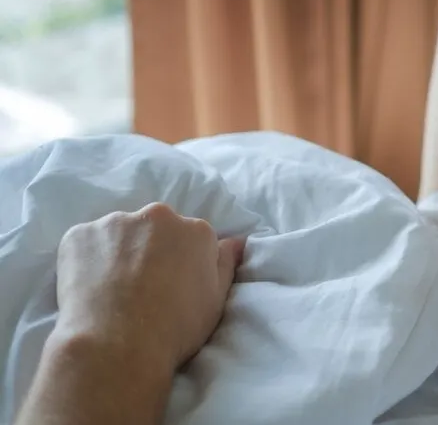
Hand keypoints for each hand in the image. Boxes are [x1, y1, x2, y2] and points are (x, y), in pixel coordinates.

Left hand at [54, 203, 244, 370]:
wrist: (116, 346)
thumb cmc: (175, 327)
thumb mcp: (216, 300)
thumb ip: (225, 264)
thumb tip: (235, 241)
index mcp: (196, 231)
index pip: (192, 239)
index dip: (182, 264)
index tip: (173, 286)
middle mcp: (158, 216)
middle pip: (156, 229)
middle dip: (151, 249)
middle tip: (142, 287)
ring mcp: (114, 222)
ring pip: (119, 233)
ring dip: (119, 251)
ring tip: (113, 289)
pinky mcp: (78, 234)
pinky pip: (85, 242)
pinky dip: (87, 259)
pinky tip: (89, 287)